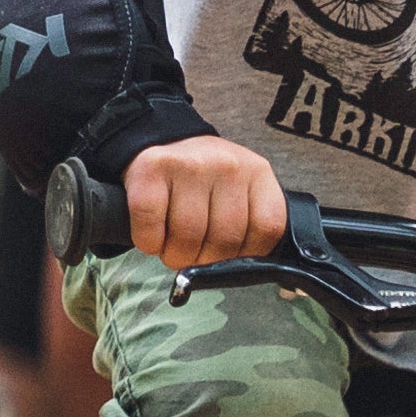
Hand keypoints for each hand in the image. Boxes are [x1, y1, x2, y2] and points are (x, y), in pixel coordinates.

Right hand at [127, 135, 291, 270]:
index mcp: (257, 173)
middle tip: (192, 252)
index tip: (227, 253)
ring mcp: (190, 165)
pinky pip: (151, 229)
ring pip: (187, 238)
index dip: (244, 254)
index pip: (266, 230)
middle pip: (224, 240)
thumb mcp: (240, 192)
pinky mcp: (152, 169)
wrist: (162, 140)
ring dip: (174, 255)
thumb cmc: (202, 180)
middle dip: (204, 261)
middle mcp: (228, 165)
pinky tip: (152, 234)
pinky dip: (148, 243)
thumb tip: (253, 276)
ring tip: (171, 244)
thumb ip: (251, 225)